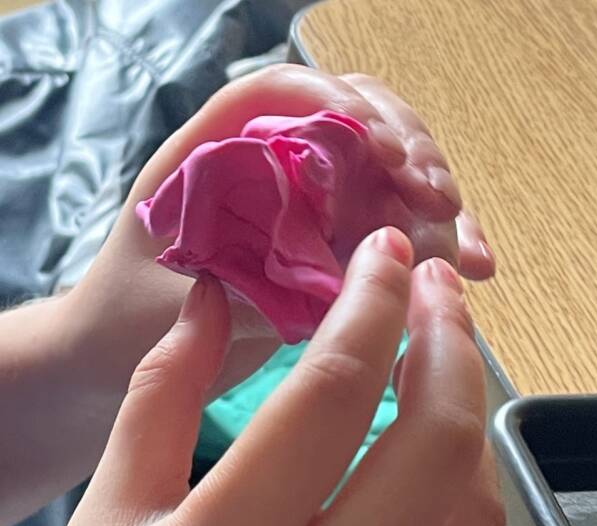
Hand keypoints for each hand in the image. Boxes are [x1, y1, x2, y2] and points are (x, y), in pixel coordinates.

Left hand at [72, 64, 495, 400]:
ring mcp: (309, 202)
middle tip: (440, 199)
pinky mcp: (336, 245)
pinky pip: (398, 228)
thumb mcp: (180, 302)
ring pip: (389, 174)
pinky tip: (472, 270)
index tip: (383, 150)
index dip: (340, 106)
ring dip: (441, 204)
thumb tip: (345, 275)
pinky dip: (438, 245)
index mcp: (215, 148)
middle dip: (410, 151)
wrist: (120, 358)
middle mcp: (272, 162)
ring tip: (472, 255)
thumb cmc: (132, 321)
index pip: (284, 92)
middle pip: (356, 118)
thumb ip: (255, 283)